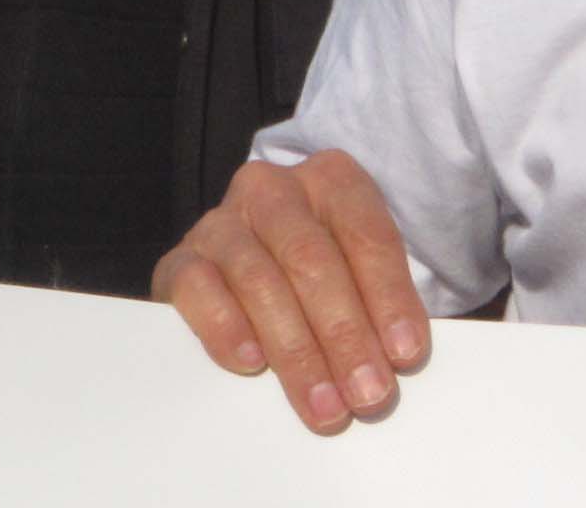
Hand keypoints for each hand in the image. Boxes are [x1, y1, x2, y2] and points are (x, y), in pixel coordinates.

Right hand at [153, 151, 430, 433]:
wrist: (256, 261)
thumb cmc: (325, 271)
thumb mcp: (361, 270)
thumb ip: (380, 302)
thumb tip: (399, 358)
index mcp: (333, 179)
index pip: (368, 236)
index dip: (390, 298)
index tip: (406, 354)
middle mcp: (274, 189)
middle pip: (313, 261)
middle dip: (345, 335)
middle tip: (368, 395)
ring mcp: (221, 221)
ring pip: (259, 281)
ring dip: (296, 352)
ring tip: (324, 405)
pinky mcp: (179, 259)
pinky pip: (198, 288)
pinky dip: (225, 327)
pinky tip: (251, 364)